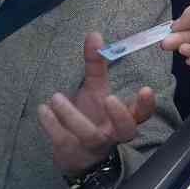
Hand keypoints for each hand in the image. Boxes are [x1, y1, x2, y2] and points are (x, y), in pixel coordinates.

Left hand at [36, 32, 156, 175]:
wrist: (74, 154)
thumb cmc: (91, 116)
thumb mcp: (95, 90)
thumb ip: (97, 65)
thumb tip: (94, 34)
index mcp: (123, 118)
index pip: (142, 114)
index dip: (146, 104)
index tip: (146, 89)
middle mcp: (113, 134)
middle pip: (126, 130)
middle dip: (120, 116)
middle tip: (110, 98)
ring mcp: (93, 146)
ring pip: (89, 135)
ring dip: (72, 115)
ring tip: (55, 97)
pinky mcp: (72, 154)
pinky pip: (63, 141)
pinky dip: (52, 125)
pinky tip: (43, 110)